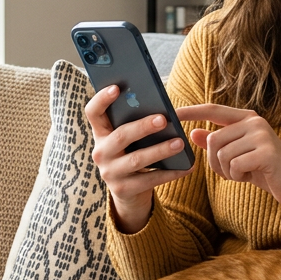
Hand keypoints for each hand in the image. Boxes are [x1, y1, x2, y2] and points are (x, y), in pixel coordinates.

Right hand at [85, 85, 193, 232]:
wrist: (129, 192)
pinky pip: (149, 180)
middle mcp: (101, 152)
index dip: (102, 99)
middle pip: (120, 136)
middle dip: (143, 126)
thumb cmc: (133, 154)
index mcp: (101, 134)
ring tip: (180, 143)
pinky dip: (170, 173)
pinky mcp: (123, 190)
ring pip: (137, 159)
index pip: (93, 113)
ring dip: (160, 150)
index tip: (117, 87)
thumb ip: (135, 123)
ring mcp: (109, 173)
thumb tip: (160, 108)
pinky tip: (187, 167)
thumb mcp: (129, 140)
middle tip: (163, 119)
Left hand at [177, 104, 280, 214]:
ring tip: (244, 173)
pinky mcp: (266, 152)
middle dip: (215, 162)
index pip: (213, 110)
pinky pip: (234, 165)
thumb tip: (193, 133)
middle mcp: (255, 122)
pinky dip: (237, 177)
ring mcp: (262, 135)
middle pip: (213, 140)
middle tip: (231, 171)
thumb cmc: (265, 170)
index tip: (172, 112)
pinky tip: (251, 177)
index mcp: (247, 118)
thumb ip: (218, 142)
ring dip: (227, 171)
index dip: (191, 111)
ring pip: (222, 154)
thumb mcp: (238, 155)